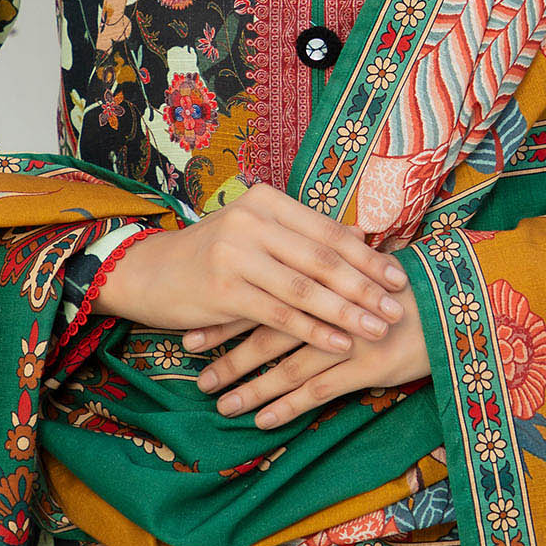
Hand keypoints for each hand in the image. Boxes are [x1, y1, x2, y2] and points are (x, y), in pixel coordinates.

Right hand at [92, 182, 410, 355]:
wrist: (146, 273)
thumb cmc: (210, 256)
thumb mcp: (255, 235)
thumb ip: (303, 236)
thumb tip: (361, 240)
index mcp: (266, 201)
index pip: (328, 231)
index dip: (367, 257)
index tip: (399, 277)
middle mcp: (252, 220)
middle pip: (323, 258)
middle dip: (366, 286)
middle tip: (398, 308)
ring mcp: (236, 253)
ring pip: (306, 287)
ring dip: (348, 312)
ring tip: (378, 329)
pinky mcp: (223, 289)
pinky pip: (280, 313)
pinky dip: (314, 330)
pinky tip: (340, 343)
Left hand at [185, 280, 430, 428]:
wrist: (458, 302)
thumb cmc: (406, 288)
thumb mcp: (361, 271)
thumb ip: (321, 276)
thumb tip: (282, 276)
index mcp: (324, 279)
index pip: (263, 295)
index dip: (226, 315)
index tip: (192, 330)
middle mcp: (331, 307)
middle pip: (266, 332)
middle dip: (227, 355)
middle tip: (196, 375)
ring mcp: (349, 337)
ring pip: (286, 365)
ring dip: (249, 387)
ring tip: (220, 405)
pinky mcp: (369, 367)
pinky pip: (319, 389)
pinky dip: (286, 406)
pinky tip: (260, 421)